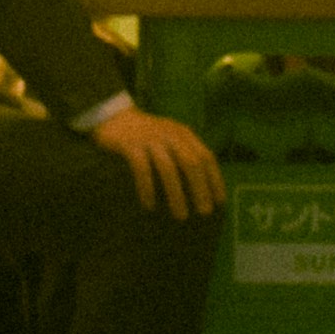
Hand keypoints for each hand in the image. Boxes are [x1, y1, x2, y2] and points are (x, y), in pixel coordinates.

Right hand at [95, 102, 227, 217]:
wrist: (114, 117)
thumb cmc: (147, 136)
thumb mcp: (170, 138)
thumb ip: (185, 153)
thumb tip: (203, 188)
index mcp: (184, 134)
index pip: (206, 156)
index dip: (215, 179)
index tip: (219, 201)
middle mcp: (170, 134)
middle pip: (191, 163)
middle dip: (200, 189)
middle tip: (204, 212)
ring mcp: (150, 138)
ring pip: (168, 168)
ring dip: (177, 194)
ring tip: (181, 216)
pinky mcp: (130, 145)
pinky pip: (142, 168)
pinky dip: (147, 188)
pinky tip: (149, 205)